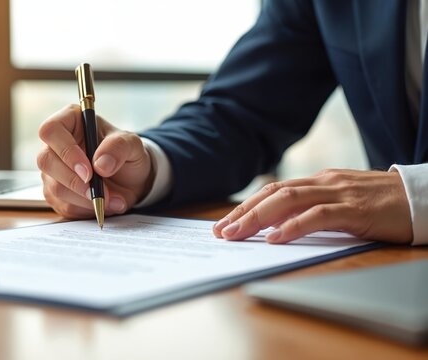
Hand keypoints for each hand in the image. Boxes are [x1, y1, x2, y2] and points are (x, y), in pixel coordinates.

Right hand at [37, 104, 152, 218]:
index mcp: (69, 121)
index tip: (88, 171)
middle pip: (46, 161)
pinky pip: (63, 205)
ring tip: (111, 199)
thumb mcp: (132, 144)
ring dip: (84, 198)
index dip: (66, 151)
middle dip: (74, 181)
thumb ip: (119, 147)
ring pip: (54, 187)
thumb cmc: (126, 154)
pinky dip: (85, 209)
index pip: (51, 130)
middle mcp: (55, 145)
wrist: (129, 179)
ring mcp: (52, 170)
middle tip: (99, 192)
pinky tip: (102, 204)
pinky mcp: (55, 193)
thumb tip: (101, 164)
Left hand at [213, 169, 412, 243]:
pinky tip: (275, 237)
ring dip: (258, 218)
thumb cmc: (383, 205)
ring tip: (237, 234)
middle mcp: (324, 183)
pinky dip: (293, 226)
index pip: (274, 190)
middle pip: (274, 193)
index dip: (248, 205)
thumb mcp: (343, 203)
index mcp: (319, 181)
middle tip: (221, 231)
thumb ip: (314, 209)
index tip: (226, 222)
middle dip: (244, 212)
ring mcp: (339, 193)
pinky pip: (318, 216)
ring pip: (289, 200)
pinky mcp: (355, 209)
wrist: (424, 198)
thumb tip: (279, 226)